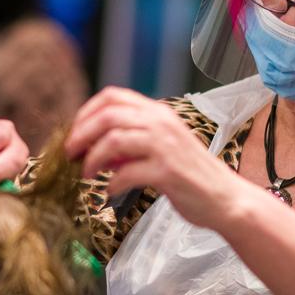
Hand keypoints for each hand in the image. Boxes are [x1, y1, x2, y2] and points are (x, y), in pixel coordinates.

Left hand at [64, 87, 244, 229]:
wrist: (224, 198)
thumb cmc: (190, 176)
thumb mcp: (160, 149)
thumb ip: (131, 144)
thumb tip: (94, 148)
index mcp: (159, 113)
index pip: (113, 96)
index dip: (86, 112)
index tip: (75, 133)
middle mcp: (162, 123)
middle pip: (108, 115)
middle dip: (81, 134)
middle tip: (70, 154)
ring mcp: (166, 146)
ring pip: (113, 140)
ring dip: (93, 159)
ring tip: (87, 174)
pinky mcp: (167, 172)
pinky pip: (127, 172)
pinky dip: (112, 183)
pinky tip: (110, 191)